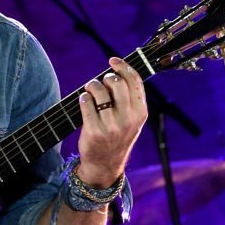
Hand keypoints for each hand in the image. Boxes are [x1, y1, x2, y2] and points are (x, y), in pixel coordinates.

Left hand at [77, 56, 147, 185]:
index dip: (123, 66)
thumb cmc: (118, 136)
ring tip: (90, 91)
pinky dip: (83, 97)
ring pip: (99, 91)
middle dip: (105, 78)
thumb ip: (130, 98)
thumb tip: (118, 70)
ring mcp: (111, 125)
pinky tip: (84, 100)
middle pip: (116, 82)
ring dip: (91, 86)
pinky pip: (86, 103)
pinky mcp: (94, 131)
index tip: (113, 60)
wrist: (105, 164)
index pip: (134, 81)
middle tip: (100, 82)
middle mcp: (128, 119)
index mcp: (141, 113)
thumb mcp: (132, 119)